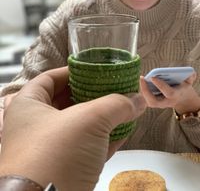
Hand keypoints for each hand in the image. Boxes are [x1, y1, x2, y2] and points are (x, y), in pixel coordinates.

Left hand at [0, 67, 144, 190]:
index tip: (93, 70)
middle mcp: (34, 125)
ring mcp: (47, 149)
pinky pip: (86, 147)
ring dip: (101, 118)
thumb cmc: (56, 153)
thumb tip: (139, 99)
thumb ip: (116, 105)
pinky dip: (103, 139)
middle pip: (66, 101)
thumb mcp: (89, 120)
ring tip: (121, 108)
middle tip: (111, 88)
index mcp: (28, 105)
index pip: (50, 78)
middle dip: (91, 94)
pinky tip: (122, 132)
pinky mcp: (62, 168)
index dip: (72, 71)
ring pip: (78, 126)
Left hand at [140, 73, 199, 113]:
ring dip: (143, 90)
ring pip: (148, 101)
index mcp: (175, 96)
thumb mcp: (188, 82)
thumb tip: (190, 72)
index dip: (160, 85)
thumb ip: (190, 77)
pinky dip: (143, 90)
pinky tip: (142, 81)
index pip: (168, 92)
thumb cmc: (183, 88)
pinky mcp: (154, 103)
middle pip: (153, 101)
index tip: (153, 77)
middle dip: (146, 90)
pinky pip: (146, 99)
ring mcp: (159, 105)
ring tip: (142, 78)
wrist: (182, 100)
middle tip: (142, 77)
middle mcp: (166, 102)